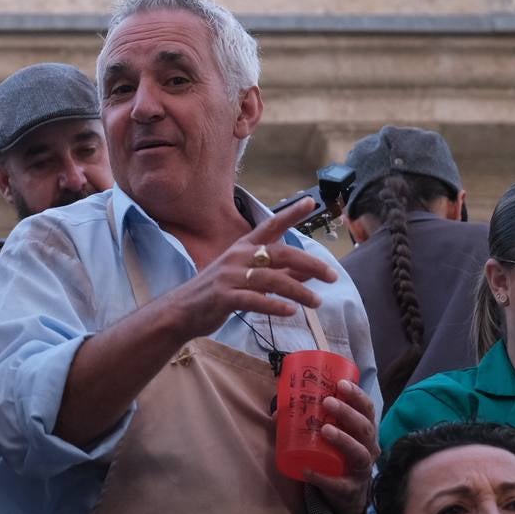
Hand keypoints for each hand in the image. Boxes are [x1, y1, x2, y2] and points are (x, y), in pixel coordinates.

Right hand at [156, 197, 337, 342]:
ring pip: (271, 278)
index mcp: (243, 248)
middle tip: (332, 276)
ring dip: (298, 291)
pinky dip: (274, 305)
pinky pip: (253, 299)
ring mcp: (229, 276)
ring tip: (317, 302)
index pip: (270, 226)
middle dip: (309, 263)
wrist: (182, 311)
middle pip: (279, 253)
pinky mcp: (223, 296)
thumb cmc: (218, 293)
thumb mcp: (250, 280)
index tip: (311, 202)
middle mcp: (237, 257)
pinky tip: (290, 311)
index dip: (290, 213)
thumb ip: (280, 275)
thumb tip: (310, 274)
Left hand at [304, 380, 379, 513]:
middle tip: (328, 402)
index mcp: (364, 431)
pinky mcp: (350, 489)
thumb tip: (278, 412)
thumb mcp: (327, 436)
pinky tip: (308, 470)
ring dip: (343, 440)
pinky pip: (340, 484)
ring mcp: (362, 470)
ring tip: (325, 429)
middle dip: (347, 413)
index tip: (341, 384)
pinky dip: (324, 478)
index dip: (357, 396)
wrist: (344, 493)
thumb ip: (307, 421)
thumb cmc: (336, 455)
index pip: (367, 410)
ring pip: (359, 453)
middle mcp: (369, 448)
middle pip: (365, 428)